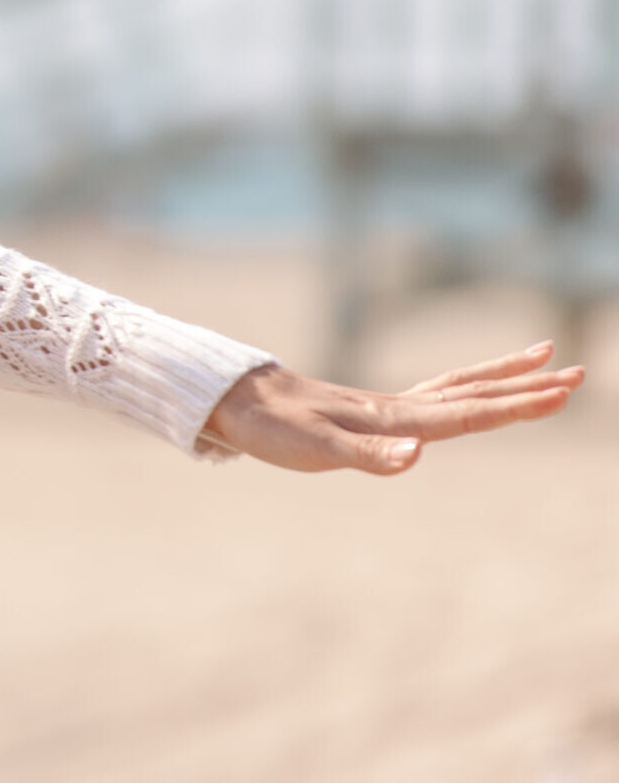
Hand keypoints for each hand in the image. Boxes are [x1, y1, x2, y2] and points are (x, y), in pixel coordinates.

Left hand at [202, 342, 582, 472]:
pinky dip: (465, 388)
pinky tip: (468, 392)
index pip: (470, 412)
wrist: (234, 401)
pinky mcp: (371, 412)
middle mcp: (399, 410)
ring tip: (542, 358)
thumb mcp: (316, 450)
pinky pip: (434, 395)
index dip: (518, 405)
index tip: (563, 391)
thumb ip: (369, 456)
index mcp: (396, 419)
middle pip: (475, 394)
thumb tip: (418, 455)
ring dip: (502, 378)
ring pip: (459, 387)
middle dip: (527, 387)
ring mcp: (387, 408)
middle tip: (579, 370)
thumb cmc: (273, 429)